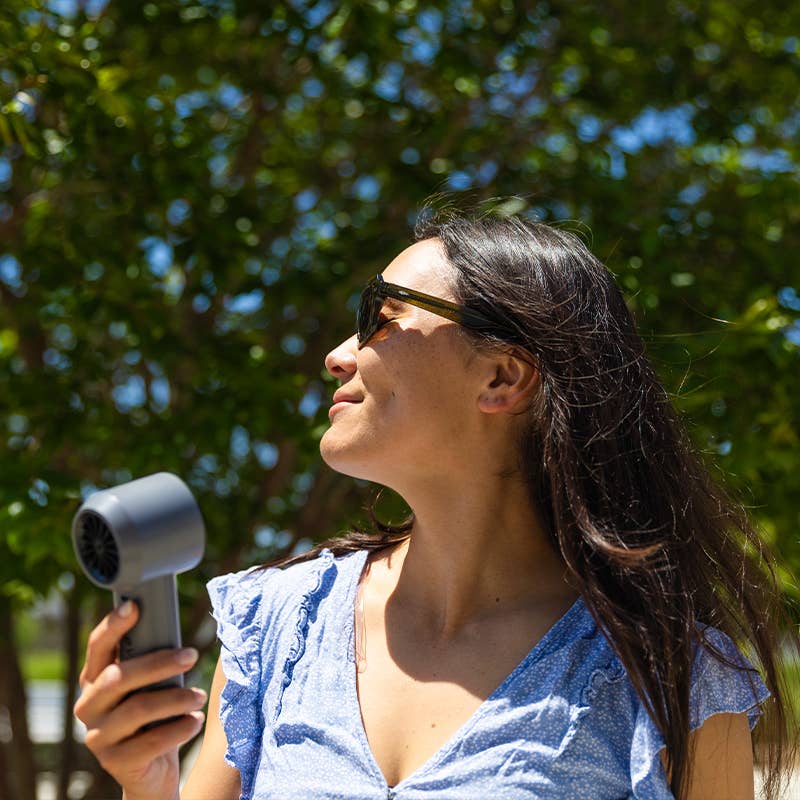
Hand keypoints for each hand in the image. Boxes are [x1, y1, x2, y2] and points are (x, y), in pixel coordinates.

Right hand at [74, 600, 206, 799]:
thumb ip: (151, 662)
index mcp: (95, 679)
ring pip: (137, 709)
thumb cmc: (154, 716)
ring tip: (200, 696)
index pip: (98, 647)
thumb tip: (176, 635)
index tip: (134, 607)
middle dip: (159, 663)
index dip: (113, 626)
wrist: (150, 770)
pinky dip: (178, 729)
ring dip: (176, 699)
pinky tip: (195, 721)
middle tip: (192, 656)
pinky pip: (149, 742)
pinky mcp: (114, 762)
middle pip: (119, 677)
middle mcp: (89, 706)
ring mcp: (98, 736)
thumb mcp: (149, 686)